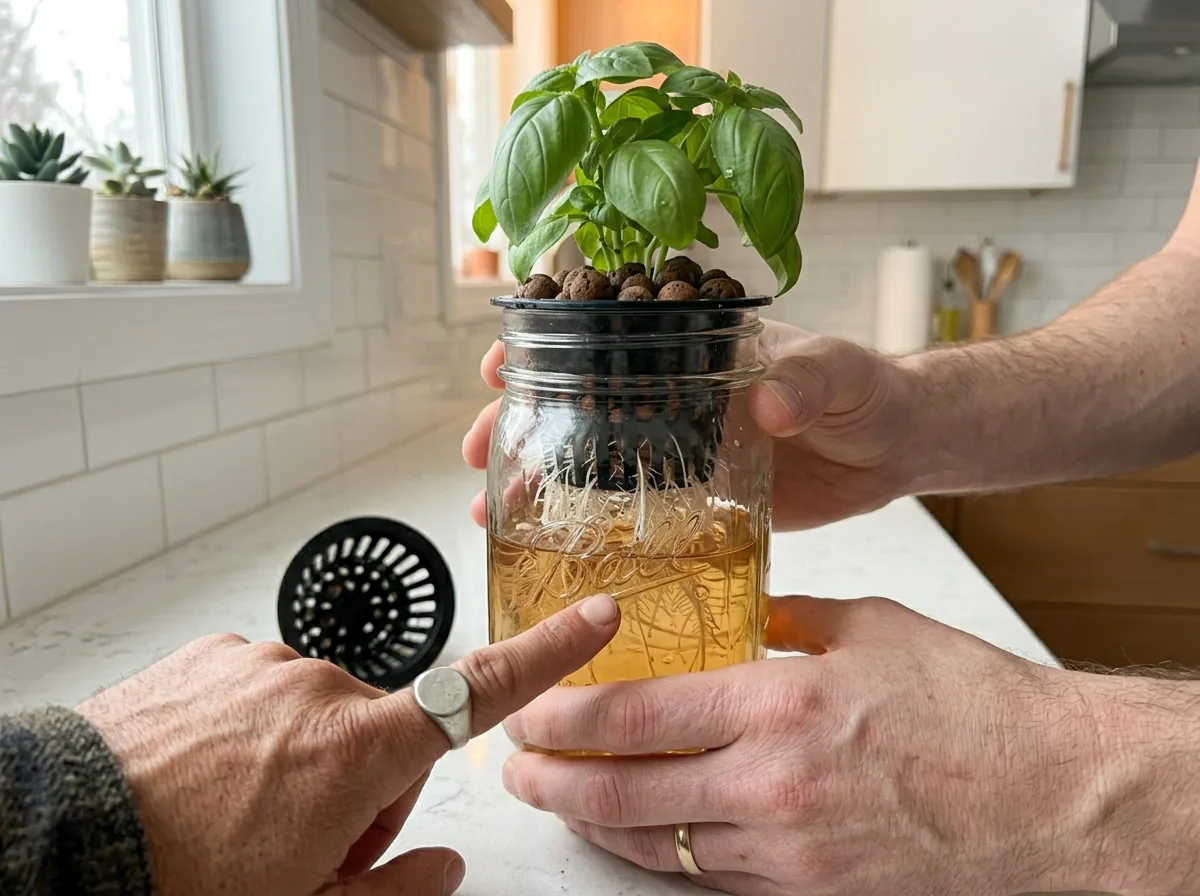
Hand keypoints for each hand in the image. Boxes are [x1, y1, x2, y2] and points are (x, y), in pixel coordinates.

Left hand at [77, 594, 621, 895]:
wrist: (59, 840)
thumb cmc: (176, 883)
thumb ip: (394, 887)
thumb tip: (443, 867)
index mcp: (356, 750)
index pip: (480, 691)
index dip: (549, 652)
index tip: (593, 615)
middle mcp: (318, 689)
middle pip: (387, 732)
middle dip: (368, 786)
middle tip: (307, 848)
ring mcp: (262, 664)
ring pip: (321, 712)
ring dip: (305, 759)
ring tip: (241, 816)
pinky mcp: (215, 654)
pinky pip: (265, 688)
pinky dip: (255, 731)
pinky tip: (209, 777)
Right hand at [462, 321, 917, 529]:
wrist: (897, 447)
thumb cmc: (870, 391)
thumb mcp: (840, 374)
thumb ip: (809, 381)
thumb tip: (771, 403)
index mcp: (697, 346)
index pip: (603, 331)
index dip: (544, 342)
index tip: (499, 363)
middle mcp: (675, 391)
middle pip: (577, 397)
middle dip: (519, 419)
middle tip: (475, 449)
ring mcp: (680, 443)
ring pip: (591, 453)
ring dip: (539, 476)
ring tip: (493, 509)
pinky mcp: (697, 493)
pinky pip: (631, 504)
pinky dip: (589, 520)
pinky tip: (554, 544)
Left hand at [498, 596, 1117, 895]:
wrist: (1055, 795)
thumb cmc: (977, 709)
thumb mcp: (873, 629)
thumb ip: (793, 620)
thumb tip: (749, 617)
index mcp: (780, 703)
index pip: (635, 716)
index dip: (565, 717)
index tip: (532, 709)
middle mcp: (771, 784)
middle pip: (623, 794)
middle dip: (552, 784)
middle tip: (518, 770)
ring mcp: (787, 850)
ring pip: (657, 846)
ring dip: (597, 825)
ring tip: (561, 803)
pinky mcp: (809, 890)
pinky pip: (713, 877)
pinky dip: (664, 854)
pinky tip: (644, 835)